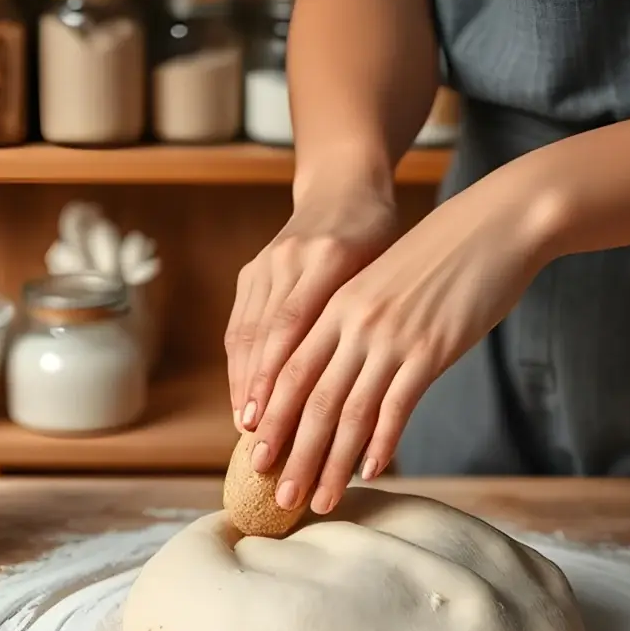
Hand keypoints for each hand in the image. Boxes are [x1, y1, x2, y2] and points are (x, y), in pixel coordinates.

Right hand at [224, 176, 397, 430]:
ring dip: (245, 386)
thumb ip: (378, 320)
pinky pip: (240, 326)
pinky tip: (244, 399)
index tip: (275, 423)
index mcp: (329, 256)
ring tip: (248, 431)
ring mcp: (265, 265)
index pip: (293, 326)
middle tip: (260, 445)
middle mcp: (289, 259)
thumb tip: (383, 393)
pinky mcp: (252, 273)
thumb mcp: (389, 269)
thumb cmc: (380, 236)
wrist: (343, 185)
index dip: (279, 379)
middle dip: (259, 397)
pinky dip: (241, 366)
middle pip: (264, 339)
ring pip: (246, 335)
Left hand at [248, 163, 558, 512]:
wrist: (496, 222)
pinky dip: (382, 443)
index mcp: (334, 306)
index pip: (288, 373)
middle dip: (292, 456)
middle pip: (311, 401)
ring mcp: (390, 337)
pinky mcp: (430, 350)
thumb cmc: (436, 256)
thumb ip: (350, 324)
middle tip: (279, 498)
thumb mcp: (378, 282)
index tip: (256, 457)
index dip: (271, 419)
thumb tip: (333, 374)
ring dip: (331, 464)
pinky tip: (370, 472)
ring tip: (320, 501)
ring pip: (350, 413)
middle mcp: (353, 324)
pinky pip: (397, 406)